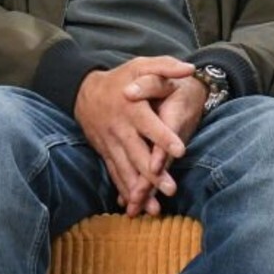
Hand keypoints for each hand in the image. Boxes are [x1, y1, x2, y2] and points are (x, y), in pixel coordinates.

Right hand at [76, 56, 196, 214]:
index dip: (163, 137)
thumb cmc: (120, 78)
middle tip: (171, 189)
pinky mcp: (106, 154)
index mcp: (132, 108)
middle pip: (138, 153)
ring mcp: (111, 144)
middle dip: (153, 173)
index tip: (179, 149)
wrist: (84, 91)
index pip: (150, 124)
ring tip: (154, 208)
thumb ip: (165, 67)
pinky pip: (115, 174)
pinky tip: (134, 207)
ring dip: (139, 190)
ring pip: (126, 169)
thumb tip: (190, 69)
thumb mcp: (141, 65)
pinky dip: (124, 191)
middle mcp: (121, 129)